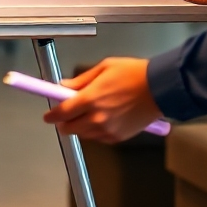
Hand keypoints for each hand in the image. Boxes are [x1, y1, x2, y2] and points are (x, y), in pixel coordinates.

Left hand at [43, 58, 160, 142]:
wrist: (159, 88)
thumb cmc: (133, 74)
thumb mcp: (103, 68)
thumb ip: (81, 80)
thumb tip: (64, 86)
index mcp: (92, 98)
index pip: (63, 112)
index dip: (52, 115)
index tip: (47, 115)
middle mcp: (98, 117)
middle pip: (70, 128)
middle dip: (64, 121)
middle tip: (67, 112)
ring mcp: (108, 130)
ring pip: (83, 134)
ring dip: (79, 126)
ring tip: (87, 112)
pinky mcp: (118, 137)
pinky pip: (98, 138)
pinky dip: (94, 131)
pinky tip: (100, 119)